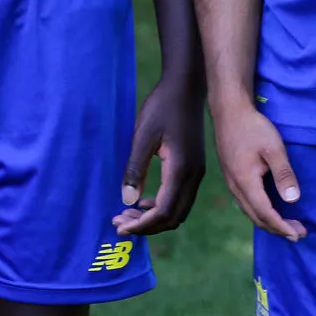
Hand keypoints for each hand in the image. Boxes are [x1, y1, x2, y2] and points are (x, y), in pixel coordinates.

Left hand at [114, 73, 205, 234]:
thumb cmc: (162, 107)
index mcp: (181, 170)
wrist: (186, 88)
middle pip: (172, 217)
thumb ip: (135, 168)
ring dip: (154, 218)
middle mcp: (193, 177)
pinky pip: (180, 199)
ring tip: (127, 215)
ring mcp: (196, 174)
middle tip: (119, 222)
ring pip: (178, 211)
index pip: (164, 212)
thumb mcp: (143, 135)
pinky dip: (162, 206)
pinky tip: (143, 201)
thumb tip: (127, 201)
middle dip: (146, 226)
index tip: (120, 227)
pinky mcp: (193, 169)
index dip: (142, 225)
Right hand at [213, 100, 305, 239]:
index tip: (299, 234)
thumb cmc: (253, 127)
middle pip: (255, 217)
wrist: (229, 111)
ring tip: (287, 226)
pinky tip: (268, 209)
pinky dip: (259, 212)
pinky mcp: (230, 176)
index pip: (265, 213)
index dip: (282, 226)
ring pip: (248, 211)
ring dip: (268, 222)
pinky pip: (244, 202)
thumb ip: (284, 175)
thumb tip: (293, 200)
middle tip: (299, 234)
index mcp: (245, 181)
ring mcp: (230, 181)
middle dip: (277, 229)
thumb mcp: (274, 149)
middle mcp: (235, 186)